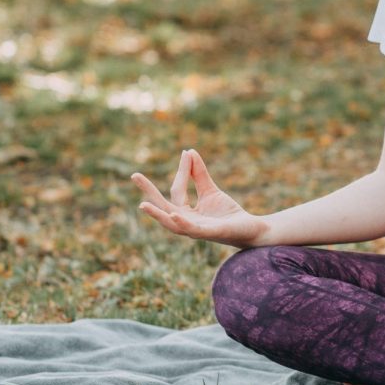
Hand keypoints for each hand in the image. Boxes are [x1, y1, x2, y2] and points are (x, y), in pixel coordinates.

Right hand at [130, 149, 266, 246]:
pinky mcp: (209, 233)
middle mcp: (186, 223)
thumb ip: (200, 174)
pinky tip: (175, 214)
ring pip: (172, 224)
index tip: (186, 153)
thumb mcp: (211, 191)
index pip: (177, 190)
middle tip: (134, 175)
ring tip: (143, 204)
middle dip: (149, 192)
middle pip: (164, 206)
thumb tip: (189, 152)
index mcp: (185, 213)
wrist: (250, 229)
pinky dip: (182, 223)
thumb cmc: (228, 213)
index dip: (182, 171)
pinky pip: (192, 229)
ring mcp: (196, 230)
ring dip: (157, 214)